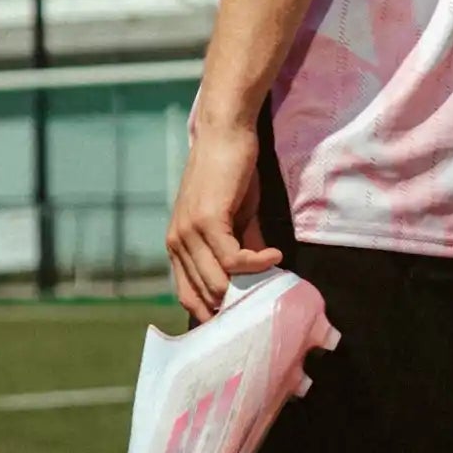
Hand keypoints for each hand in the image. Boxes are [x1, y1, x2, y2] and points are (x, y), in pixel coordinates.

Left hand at [165, 117, 282, 322]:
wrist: (224, 133)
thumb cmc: (230, 173)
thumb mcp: (235, 219)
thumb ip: (241, 248)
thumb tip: (258, 280)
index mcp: (177, 246)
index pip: (189, 297)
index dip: (213, 313)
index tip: (242, 319)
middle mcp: (177, 243)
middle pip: (205, 296)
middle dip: (237, 304)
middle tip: (267, 300)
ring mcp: (189, 233)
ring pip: (218, 282)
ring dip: (251, 283)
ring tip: (275, 272)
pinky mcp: (207, 221)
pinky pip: (234, 259)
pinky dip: (257, 262)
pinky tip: (275, 254)